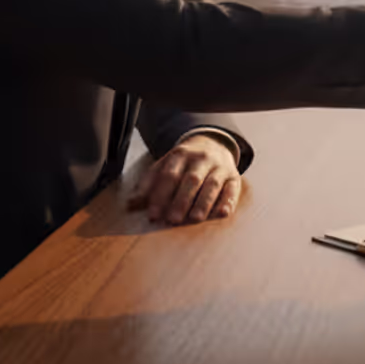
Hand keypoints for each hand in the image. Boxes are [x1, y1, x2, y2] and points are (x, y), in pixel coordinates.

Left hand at [128, 133, 242, 224]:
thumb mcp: (165, 166)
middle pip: (191, 180)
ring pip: (212, 184)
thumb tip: (130, 205)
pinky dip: (228, 201)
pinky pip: (232, 189)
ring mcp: (219, 167)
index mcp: (180, 155)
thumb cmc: (185, 162)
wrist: (213, 143)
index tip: (153, 215)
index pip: (169, 175)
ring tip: (195, 218)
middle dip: (181, 200)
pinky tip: (222, 213)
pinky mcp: (234, 177)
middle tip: (173, 219)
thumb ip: (149, 185)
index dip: (160, 195)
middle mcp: (201, 159)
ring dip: (203, 203)